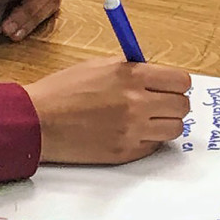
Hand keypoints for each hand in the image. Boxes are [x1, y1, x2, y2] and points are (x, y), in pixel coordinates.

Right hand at [22, 57, 191, 164]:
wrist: (37, 121)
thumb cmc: (64, 90)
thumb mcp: (100, 66)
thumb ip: (133, 69)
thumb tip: (157, 76)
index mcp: (132, 76)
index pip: (180, 81)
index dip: (176, 84)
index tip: (170, 86)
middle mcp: (136, 104)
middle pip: (182, 107)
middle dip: (174, 103)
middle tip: (161, 103)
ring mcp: (132, 131)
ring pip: (174, 129)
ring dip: (165, 123)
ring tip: (148, 119)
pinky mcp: (124, 153)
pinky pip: (153, 146)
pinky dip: (148, 139)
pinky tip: (131, 132)